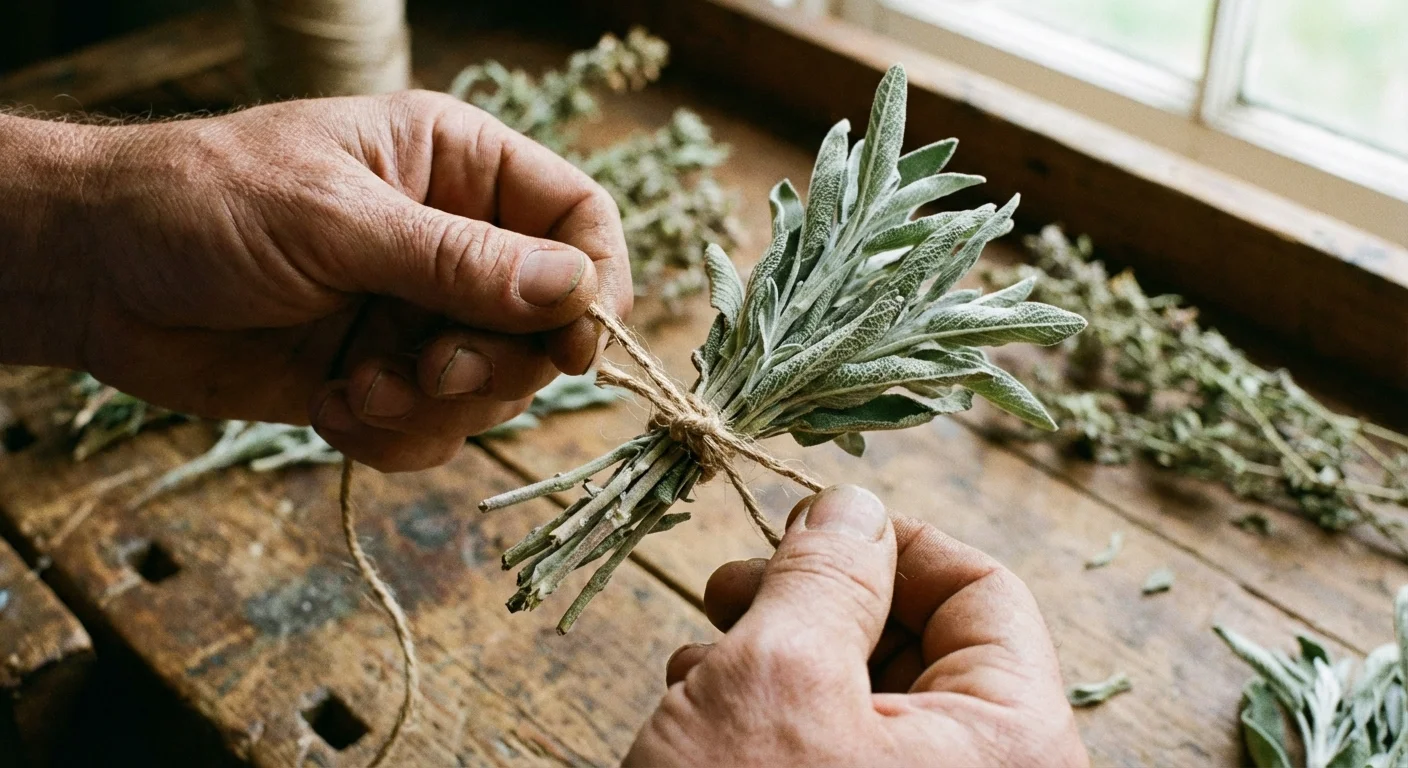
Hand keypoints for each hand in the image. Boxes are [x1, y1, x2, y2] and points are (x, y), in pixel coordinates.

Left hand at [0, 92, 630, 470]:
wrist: (96, 274)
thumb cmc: (206, 203)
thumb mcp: (337, 221)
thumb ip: (459, 261)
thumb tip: (575, 292)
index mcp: (459, 167)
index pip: (578, 219)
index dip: (594, 284)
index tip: (574, 345)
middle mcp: (453, 242)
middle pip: (546, 322)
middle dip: (496, 362)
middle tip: (434, 368)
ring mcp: (418, 315)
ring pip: (492, 388)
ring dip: (435, 407)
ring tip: (360, 388)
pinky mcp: (381, 379)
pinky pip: (434, 432)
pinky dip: (393, 436)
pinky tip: (334, 408)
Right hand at [627, 485, 1087, 766]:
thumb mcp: (775, 674)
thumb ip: (825, 573)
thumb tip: (855, 506)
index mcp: (1014, 744)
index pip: (983, 590)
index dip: (890, 540)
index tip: (806, 524)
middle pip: (922, 644)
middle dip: (817, 604)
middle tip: (731, 588)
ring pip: (868, 700)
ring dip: (779, 659)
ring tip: (698, 662)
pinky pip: (842, 757)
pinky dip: (775, 721)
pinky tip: (701, 713)